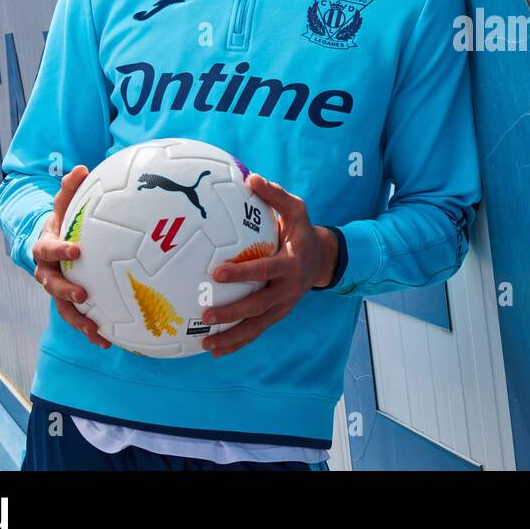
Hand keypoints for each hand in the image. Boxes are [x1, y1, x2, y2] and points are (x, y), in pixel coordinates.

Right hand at [30, 165, 111, 348]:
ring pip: (62, 308)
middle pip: (50, 285)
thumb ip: (70, 189)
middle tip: (83, 295)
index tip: (76, 250)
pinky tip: (107, 342)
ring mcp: (56, 290)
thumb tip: (81, 167)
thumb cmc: (62, 221)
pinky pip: (78, 319)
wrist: (51, 243)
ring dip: (78, 320)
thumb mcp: (64, 204)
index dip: (59, 250)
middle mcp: (46, 272)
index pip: (47, 249)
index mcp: (45, 247)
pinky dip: (89, 330)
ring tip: (95, 330)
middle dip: (65, 291)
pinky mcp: (69, 303)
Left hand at [199, 173, 338, 358]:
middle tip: (205, 314)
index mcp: (290, 262)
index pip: (264, 269)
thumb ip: (274, 195)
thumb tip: (250, 177)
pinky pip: (257, 331)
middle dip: (232, 312)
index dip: (242, 272)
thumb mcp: (296, 210)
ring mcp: (284, 305)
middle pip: (258, 305)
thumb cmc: (301, 231)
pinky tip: (216, 350)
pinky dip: (238, 343)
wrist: (324, 259)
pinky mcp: (278, 314)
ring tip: (206, 344)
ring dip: (232, 336)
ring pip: (257, 326)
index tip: (217, 272)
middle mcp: (288, 288)